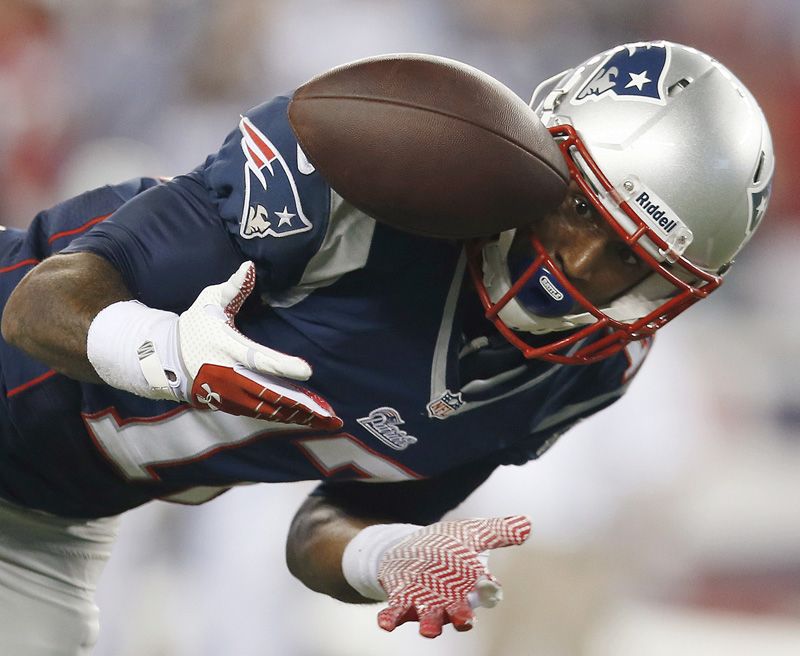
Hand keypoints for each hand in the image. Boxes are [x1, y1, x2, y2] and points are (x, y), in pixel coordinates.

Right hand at [140, 261, 341, 430]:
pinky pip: (259, 413)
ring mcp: (228, 394)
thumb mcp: (209, 301)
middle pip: (268, 393)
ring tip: (323, 419)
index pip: (260, 359)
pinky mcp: (229, 404)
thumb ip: (232, 288)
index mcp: (228, 348)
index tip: (307, 370)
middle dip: (298, 404)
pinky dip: (281, 417)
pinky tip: (303, 419)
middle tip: (326, 412)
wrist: (167, 358)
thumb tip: (249, 266)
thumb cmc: (194, 325)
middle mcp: (229, 375)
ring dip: (294, 414)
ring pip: (266, 408)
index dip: (283, 366)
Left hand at [376, 515, 530, 637]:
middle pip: (460, 613)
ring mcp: (425, 602)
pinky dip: (391, 619)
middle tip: (466, 620)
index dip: (488, 589)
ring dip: (430, 624)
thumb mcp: (472, 533)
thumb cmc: (447, 546)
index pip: (484, 590)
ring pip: (431, 619)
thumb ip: (499, 530)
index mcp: (471, 583)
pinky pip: (397, 614)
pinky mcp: (402, 600)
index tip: (491, 586)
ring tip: (429, 630)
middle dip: (462, 617)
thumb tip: (529, 522)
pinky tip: (385, 622)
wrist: (410, 550)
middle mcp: (451, 599)